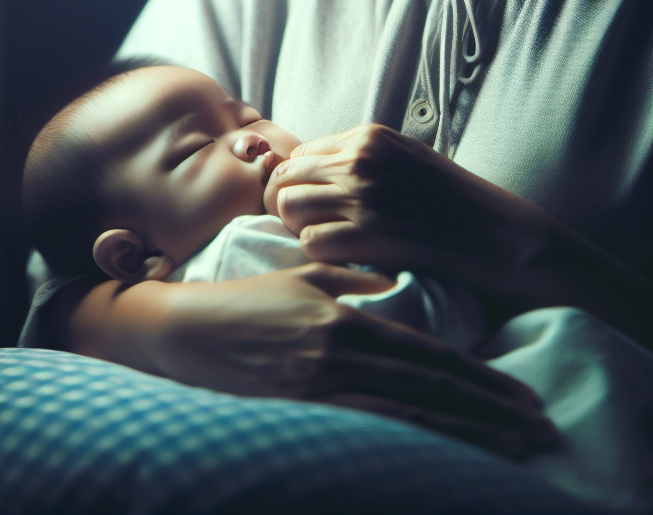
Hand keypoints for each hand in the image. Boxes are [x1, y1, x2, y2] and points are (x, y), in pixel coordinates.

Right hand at [150, 265, 554, 457]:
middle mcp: (340, 356)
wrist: (186, 331)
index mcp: (345, 319)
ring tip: (510, 447)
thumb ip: (351, 276)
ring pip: (409, 417)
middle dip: (490, 411)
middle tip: (538, 427)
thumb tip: (396, 282)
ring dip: (465, 434)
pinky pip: (370, 433)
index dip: (481, 378)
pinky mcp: (303, 413)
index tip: (521, 394)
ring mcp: (322, 390)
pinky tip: (443, 452)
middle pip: (431, 389)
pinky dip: (414, 443)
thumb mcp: (299, 273)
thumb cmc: (244, 300)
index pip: (429, 354)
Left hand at [263, 124, 549, 291]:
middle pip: (283, 178)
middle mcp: (359, 161)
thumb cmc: (452, 202)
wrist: (498, 236)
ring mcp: (363, 197)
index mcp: (368, 137)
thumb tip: (308, 168)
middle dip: (285, 203)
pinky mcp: (369, 235)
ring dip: (297, 227)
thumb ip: (359, 157)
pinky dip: (318, 253)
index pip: (299, 153)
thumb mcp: (404, 159)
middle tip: (305, 225)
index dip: (297, 181)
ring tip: (323, 239)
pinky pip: (309, 242)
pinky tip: (342, 256)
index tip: (311, 202)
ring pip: (287, 208)